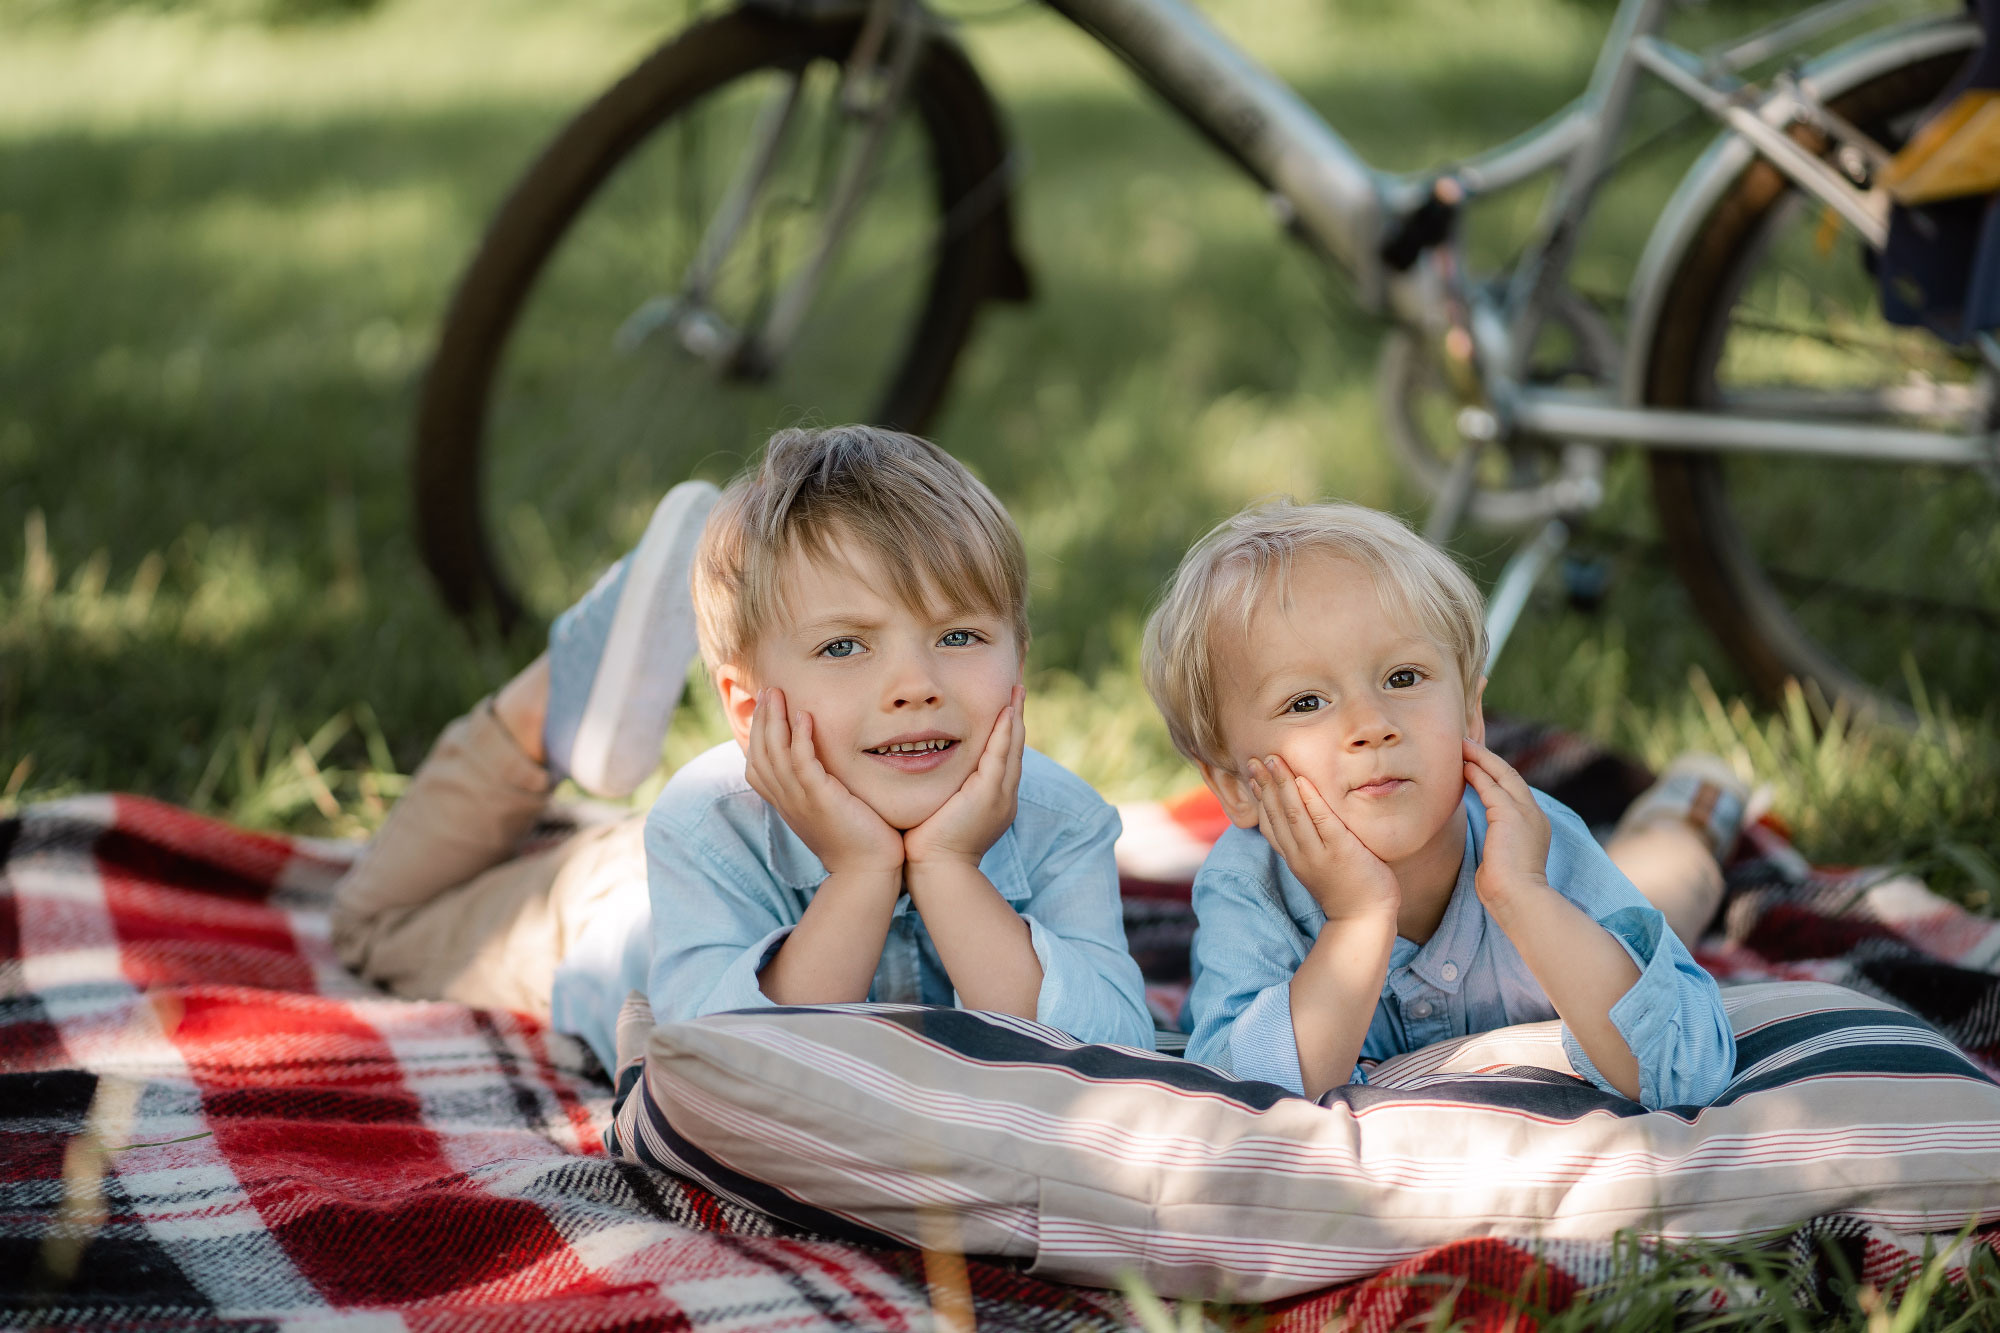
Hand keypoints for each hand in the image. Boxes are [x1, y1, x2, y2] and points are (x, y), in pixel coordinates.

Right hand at [742, 687, 903, 875]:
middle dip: (762, 718)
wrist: (867, 869)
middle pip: (760, 752)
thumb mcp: (826, 806)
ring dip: (775, 720)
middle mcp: (785, 799)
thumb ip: (816, 784)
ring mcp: (800, 800)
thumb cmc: (854, 837)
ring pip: (776, 753)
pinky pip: (802, 763)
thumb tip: (820, 762)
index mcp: (783, 800)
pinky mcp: (820, 800)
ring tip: (778, 693)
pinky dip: (800, 737)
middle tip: (768, 689)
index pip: (756, 761)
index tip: (765, 705)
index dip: (756, 732)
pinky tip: (805, 716)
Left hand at [903, 685, 1024, 869]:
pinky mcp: (989, 794)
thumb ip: (937, 790)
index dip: (1005, 731)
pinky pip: (1000, 756)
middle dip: (1016, 717)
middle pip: (1014, 748)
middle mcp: (1003, 795)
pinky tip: (1006, 711)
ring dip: (1014, 717)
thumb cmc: (928, 847)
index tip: (1003, 706)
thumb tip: (917, 770)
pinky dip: (1005, 732)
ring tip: (1016, 690)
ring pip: (1012, 748)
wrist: (937, 872)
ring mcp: (1000, 795)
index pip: (1001, 757)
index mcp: (992, 800)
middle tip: (1017, 688)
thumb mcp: (938, 810)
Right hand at [1247, 754, 1398, 922]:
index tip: (1253, 775)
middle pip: (1276, 814)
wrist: (1364, 919)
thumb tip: (1307, 820)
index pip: (1269, 823)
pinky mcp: (1341, 852)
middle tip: (1256, 759)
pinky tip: (1302, 781)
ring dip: (1281, 785)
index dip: (1260, 798)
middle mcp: (1300, 855)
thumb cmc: (1347, 888)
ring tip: (1273, 761)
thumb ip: (1310, 844)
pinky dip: (1310, 800)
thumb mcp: (1319, 867)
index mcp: (1293, 857)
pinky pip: (1322, 822)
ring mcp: (1318, 854)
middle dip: (1265, 784)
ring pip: (1293, 814)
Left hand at [1462, 738, 1551, 906]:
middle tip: (1467, 743)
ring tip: (1462, 745)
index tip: (1477, 764)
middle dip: (1488, 758)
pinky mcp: (1510, 814)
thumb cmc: (1505, 891)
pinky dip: (1477, 773)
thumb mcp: (1501, 863)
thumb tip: (1488, 854)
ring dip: (1480, 758)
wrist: (1519, 900)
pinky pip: (1490, 786)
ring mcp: (1525, 813)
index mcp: (1533, 827)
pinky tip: (1463, 765)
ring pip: (1502, 775)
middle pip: (1511, 776)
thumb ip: (1497, 848)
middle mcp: (1533, 815)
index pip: (1514, 793)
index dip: (1495, 776)